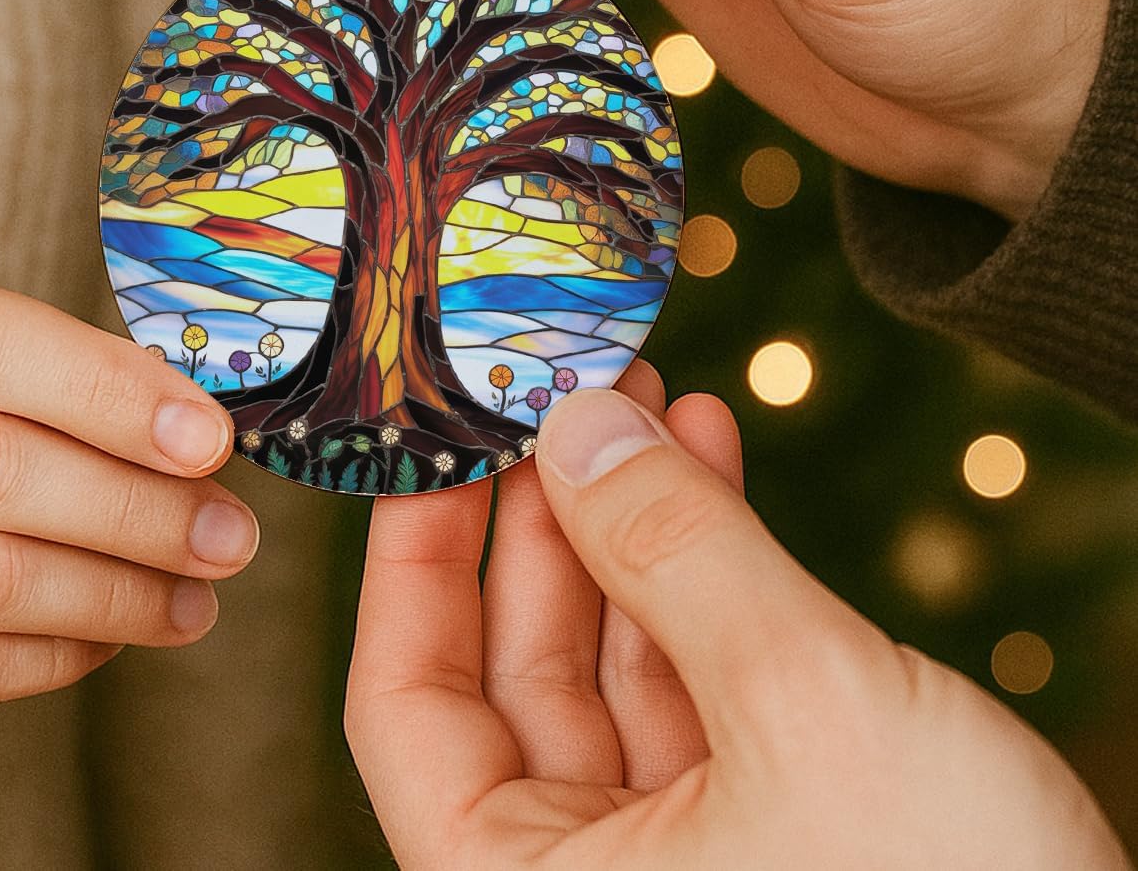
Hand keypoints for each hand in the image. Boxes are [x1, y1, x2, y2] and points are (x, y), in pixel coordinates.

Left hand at [346, 370, 1129, 869]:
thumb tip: (576, 419)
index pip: (406, 704)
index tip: (442, 433)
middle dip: (549, 509)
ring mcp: (680, 862)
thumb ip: (676, 551)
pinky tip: (710, 462)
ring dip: (633, 520)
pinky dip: (706, 574)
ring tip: (649, 396)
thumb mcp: (805, 708)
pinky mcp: (768, 835)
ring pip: (615, 662)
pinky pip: (701, 683)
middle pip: (516, 666)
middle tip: (565, 387)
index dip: (413, 555)